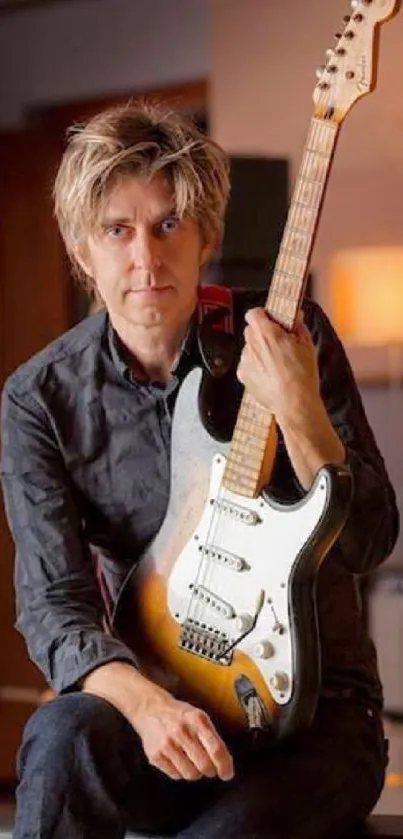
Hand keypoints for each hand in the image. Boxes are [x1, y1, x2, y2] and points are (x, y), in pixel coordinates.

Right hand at [82, 661, 233, 782]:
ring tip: (192, 762)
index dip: (225, 766)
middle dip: (210, 771)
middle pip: (204, 765)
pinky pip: (175, 775)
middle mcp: (182, 732)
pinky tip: (178, 760)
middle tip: (209, 769)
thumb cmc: (179, 715)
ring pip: (191, 774)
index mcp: (197, 720)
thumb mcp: (199, 717)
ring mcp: (167, 744)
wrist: (150, 709)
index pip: (216, 749)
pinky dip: (180, 772)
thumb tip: (225, 763)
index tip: (227, 774)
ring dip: (195, 773)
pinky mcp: (155, 755)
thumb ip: (212, 737)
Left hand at [237, 307, 319, 426]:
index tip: (271, 319)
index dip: (263, 315)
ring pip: (249, 347)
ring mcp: (246, 361)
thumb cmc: (301, 377)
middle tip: (279, 341)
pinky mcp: (243, 375)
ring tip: (277, 362)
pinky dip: (256, 366)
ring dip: (259, 350)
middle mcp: (252, 345)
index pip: (254, 313)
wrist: (294, 403)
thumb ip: (298, 326)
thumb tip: (295, 317)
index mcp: (267, 333)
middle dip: (263, 333)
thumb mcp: (307, 345)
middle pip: (251, 330)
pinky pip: (247, 364)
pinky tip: (270, 373)